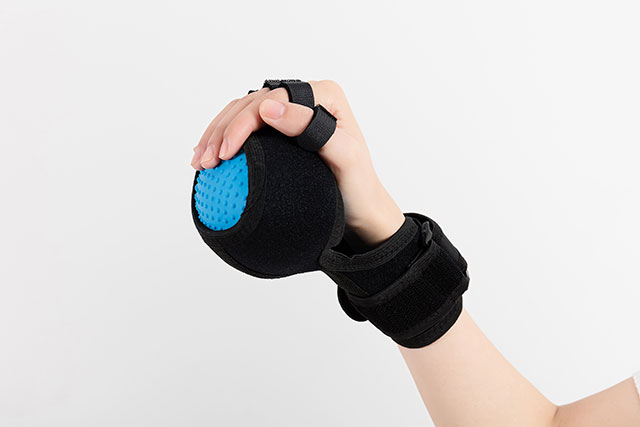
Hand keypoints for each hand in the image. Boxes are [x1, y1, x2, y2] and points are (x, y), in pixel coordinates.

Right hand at [190, 80, 404, 245]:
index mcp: (324, 95)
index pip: (274, 99)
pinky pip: (246, 129)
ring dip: (217, 135)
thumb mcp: (344, 157)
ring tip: (200, 160)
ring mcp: (293, 114)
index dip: (243, 122)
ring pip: (243, 113)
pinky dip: (224, 141)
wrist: (359, 210)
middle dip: (223, 130)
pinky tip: (209, 156)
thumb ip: (313, 130)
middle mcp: (308, 98)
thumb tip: (268, 108)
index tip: (227, 151)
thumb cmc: (357, 186)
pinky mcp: (282, 132)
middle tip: (206, 160)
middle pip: (253, 104)